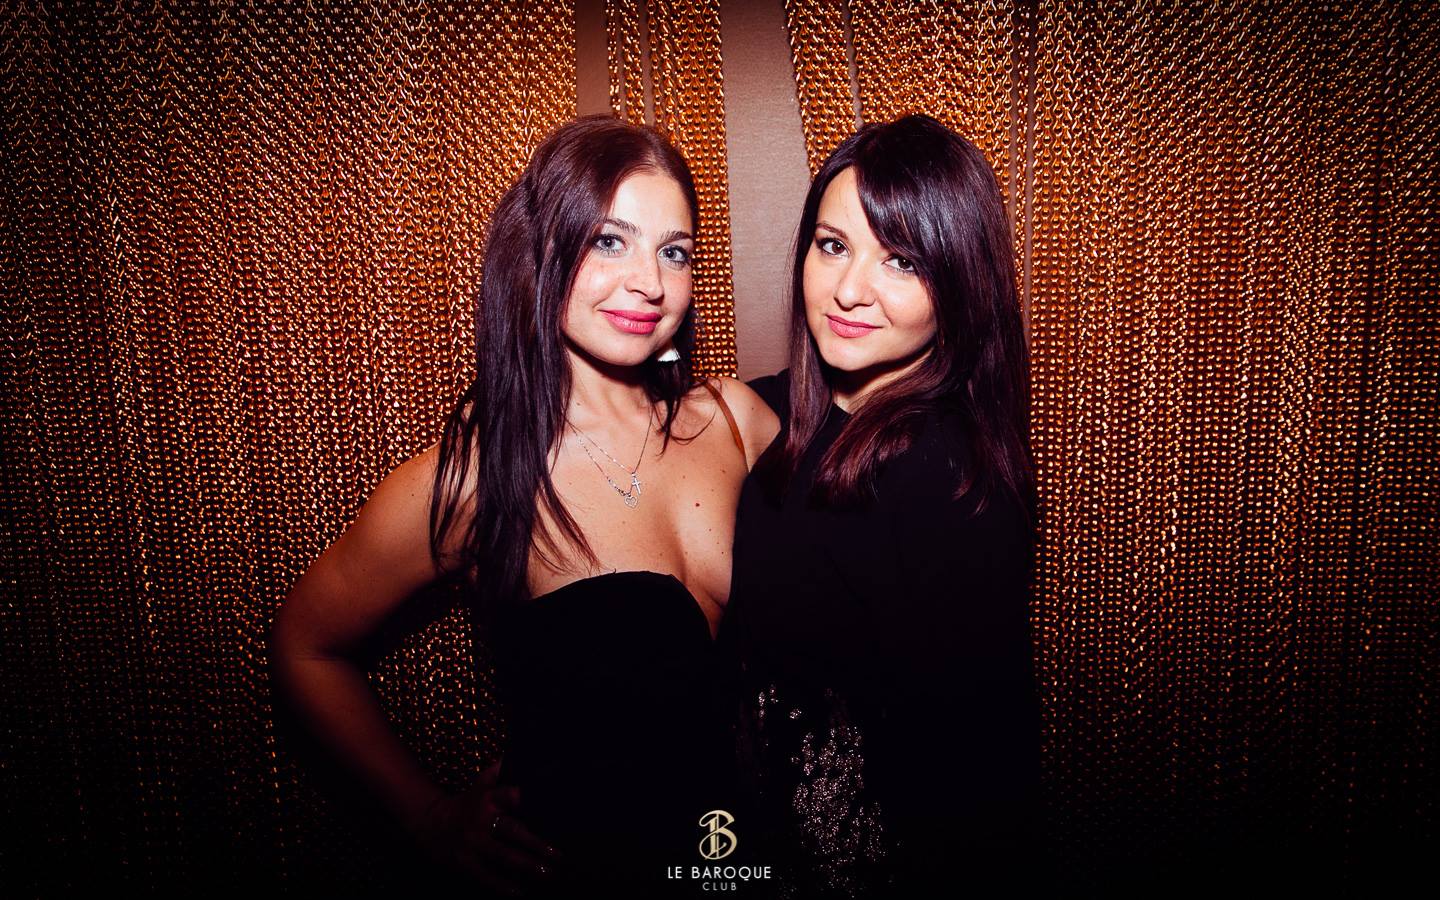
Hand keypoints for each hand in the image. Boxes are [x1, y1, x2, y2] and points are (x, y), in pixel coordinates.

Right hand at [405, 763, 559, 894]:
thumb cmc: (467, 803)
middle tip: (557, 854)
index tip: (523, 797)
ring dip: (526, 865)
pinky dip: (502, 886)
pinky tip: (519, 892)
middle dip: (534, 843)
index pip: (502, 794)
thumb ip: (496, 773)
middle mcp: (481, 821)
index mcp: (486, 799)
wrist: (431, 824)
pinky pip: (486, 876)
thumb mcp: (480, 784)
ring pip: (502, 855)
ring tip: (548, 873)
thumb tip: (512, 755)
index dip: (511, 796)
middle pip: (510, 831)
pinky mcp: (466, 863)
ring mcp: (473, 844)